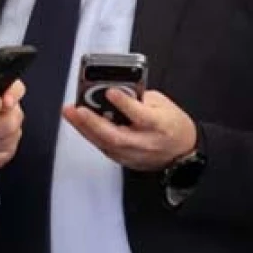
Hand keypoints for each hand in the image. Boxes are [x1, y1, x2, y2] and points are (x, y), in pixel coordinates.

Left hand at [63, 89, 196, 172]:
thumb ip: (140, 98)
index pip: (140, 115)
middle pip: (115, 136)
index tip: (110, 91)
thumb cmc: (173, 125)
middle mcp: (145, 142)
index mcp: (160, 125)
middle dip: (93, 122)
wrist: (182, 153)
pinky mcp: (124, 160)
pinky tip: (80, 124)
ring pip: (104, 144)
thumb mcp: (164, 104)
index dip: (125, 103)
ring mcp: (133, 155)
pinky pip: (103, 147)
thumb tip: (118, 92)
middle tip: (76, 108)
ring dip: (85, 128)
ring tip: (70, 113)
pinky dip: (90, 134)